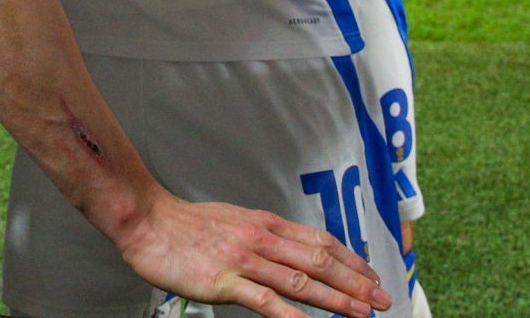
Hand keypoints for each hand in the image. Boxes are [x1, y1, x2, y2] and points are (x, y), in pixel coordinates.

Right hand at [116, 190, 391, 317]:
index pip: (319, 241)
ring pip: (301, 280)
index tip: (372, 276)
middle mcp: (262, 239)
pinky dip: (293, 314)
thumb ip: (261, 237)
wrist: (147, 221)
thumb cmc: (185, 225)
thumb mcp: (233, 222)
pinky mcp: (225, 281)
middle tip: (382, 299)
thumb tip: (288, 250)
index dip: (351, 260)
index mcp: (265, 224)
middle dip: (356, 282)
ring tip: (362, 313)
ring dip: (336, 299)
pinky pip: (266, 301)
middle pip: (320, 261)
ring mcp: (245, 260)